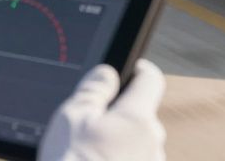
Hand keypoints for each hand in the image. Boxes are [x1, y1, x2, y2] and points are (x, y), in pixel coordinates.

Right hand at [38, 59, 166, 160]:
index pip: (151, 79)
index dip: (139, 72)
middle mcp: (153, 141)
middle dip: (123, 117)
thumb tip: (108, 73)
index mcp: (137, 117)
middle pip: (143, 117)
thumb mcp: (72, 119)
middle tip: (94, 127)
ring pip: (140, 146)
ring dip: (124, 146)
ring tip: (92, 156)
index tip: (128, 72)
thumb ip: (94, 90)